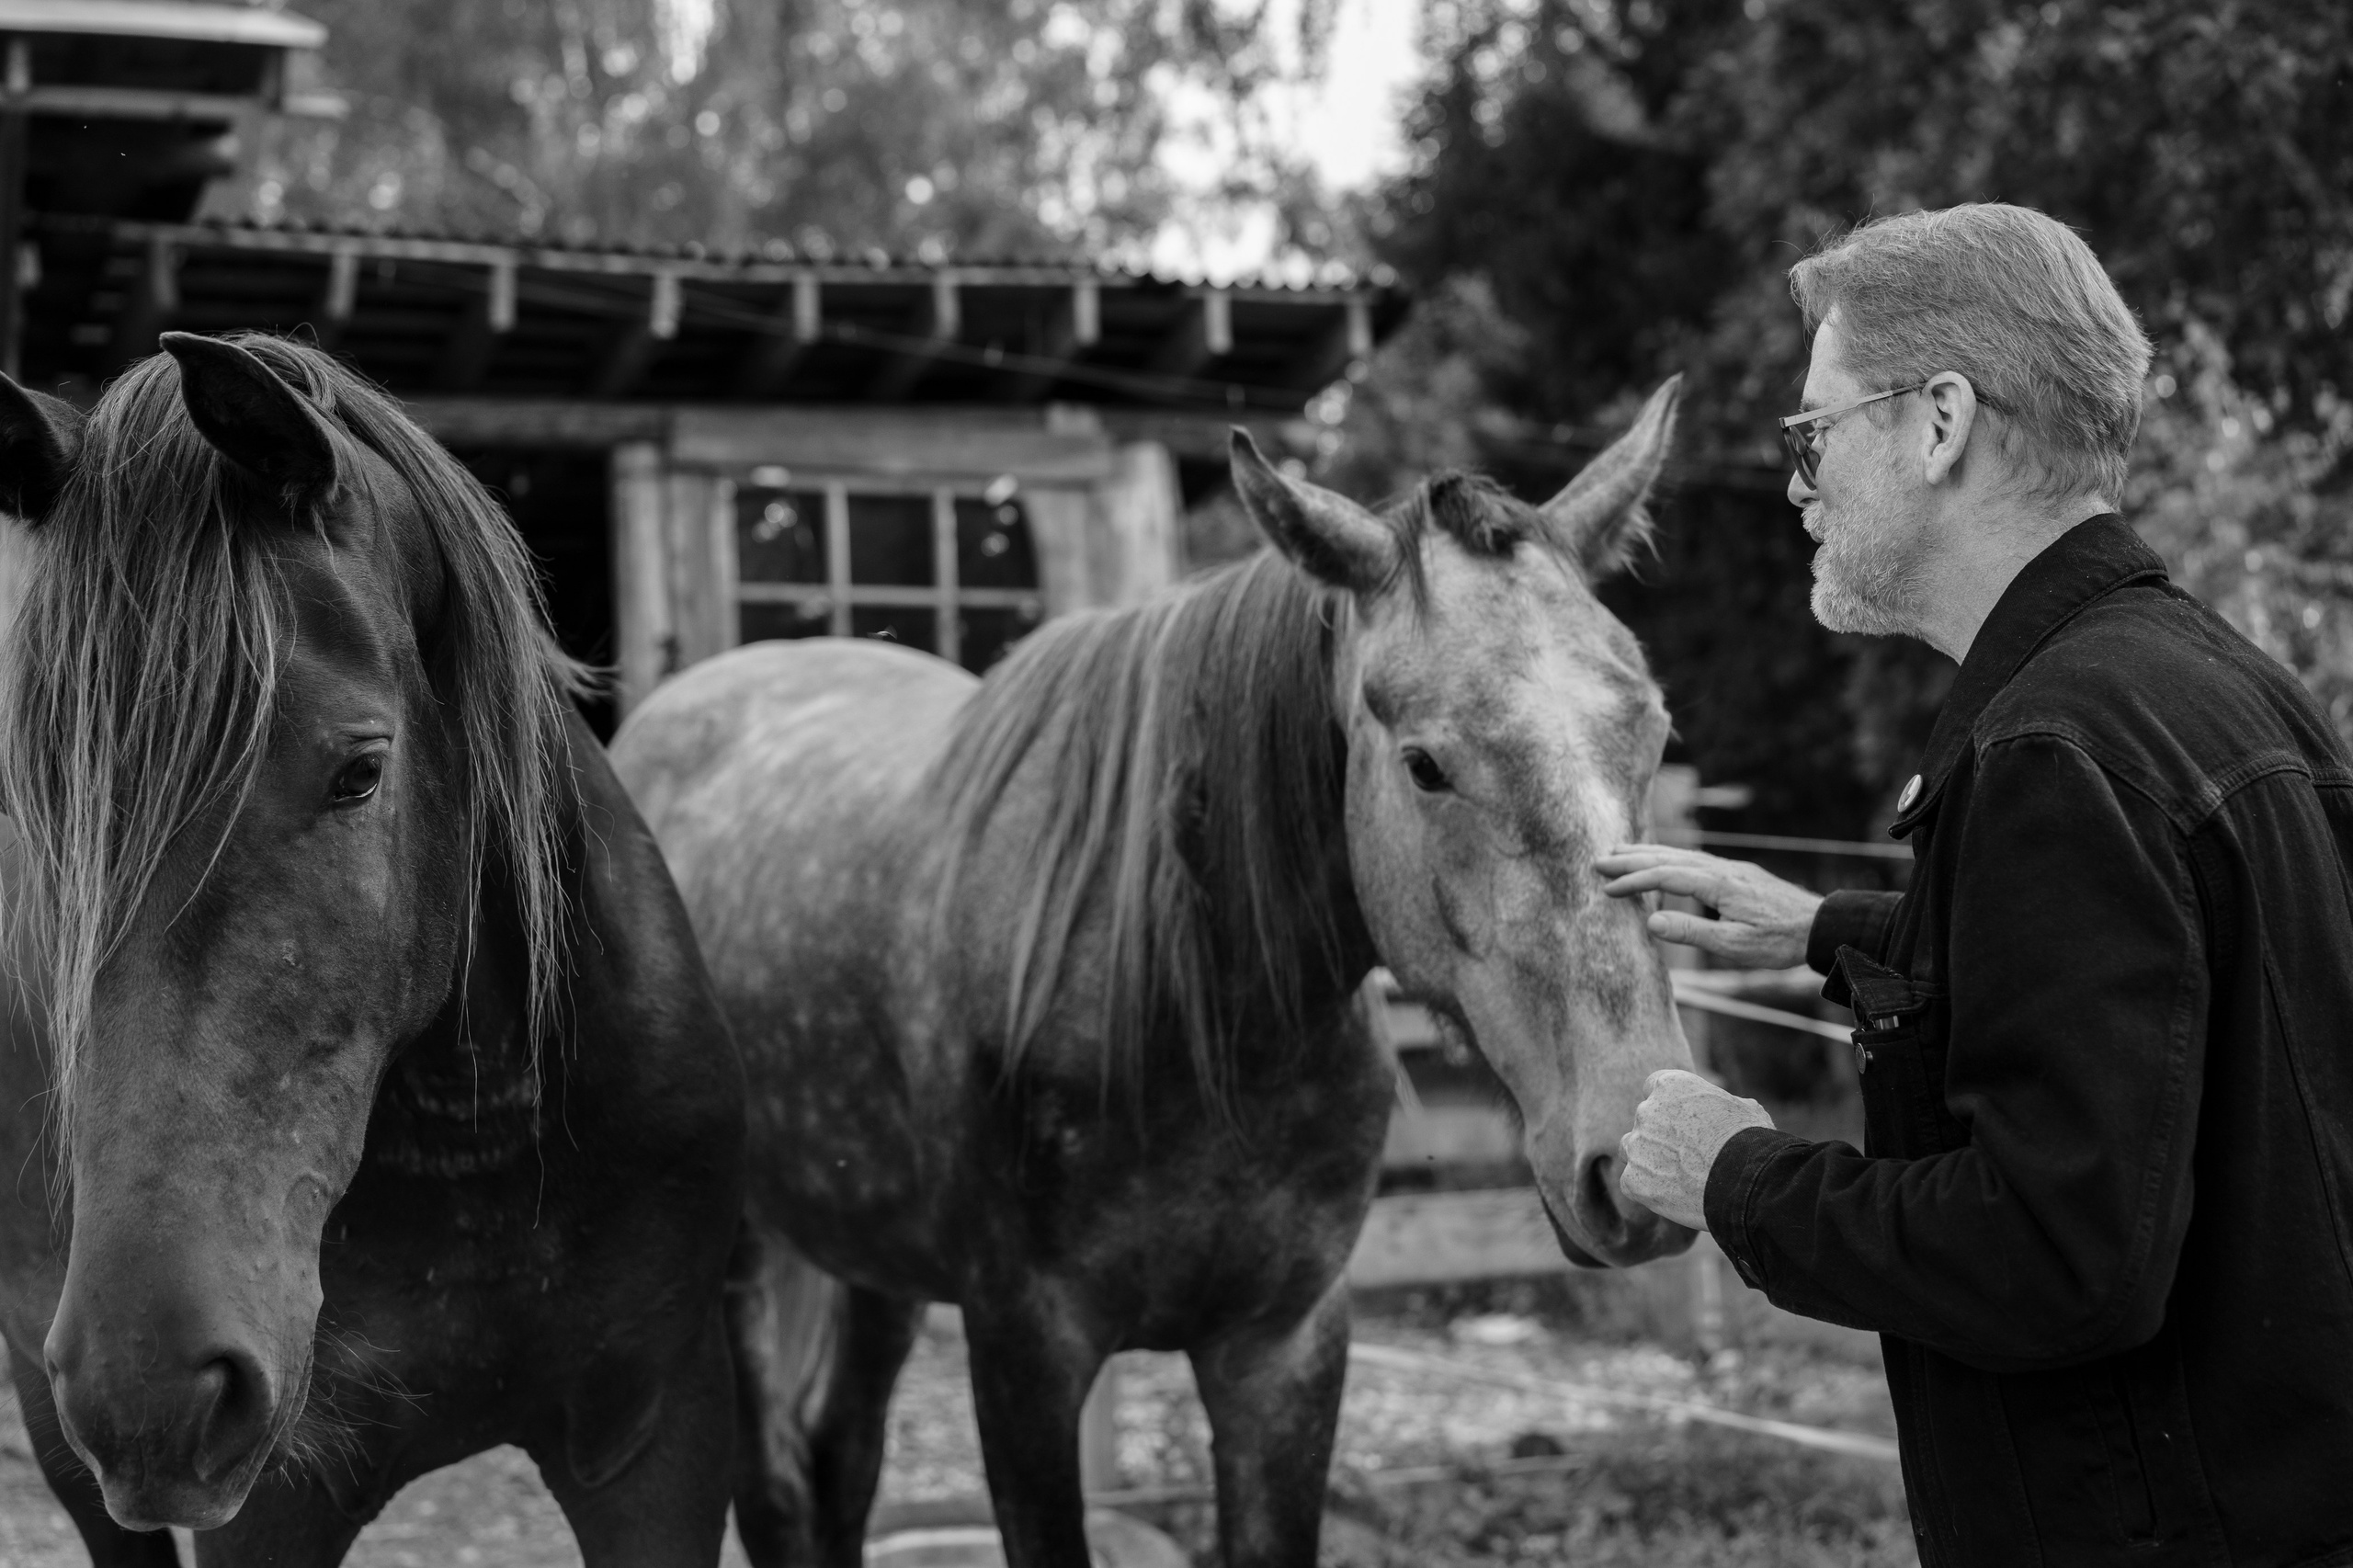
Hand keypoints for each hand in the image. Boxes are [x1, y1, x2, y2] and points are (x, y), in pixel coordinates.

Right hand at [1595, 845, 1823, 969]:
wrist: (1821, 926)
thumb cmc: (1779, 941)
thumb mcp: (1734, 946)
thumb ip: (1691, 932)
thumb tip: (1649, 922)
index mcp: (1718, 884)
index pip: (1666, 877)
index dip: (1634, 881)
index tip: (1607, 888)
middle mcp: (1722, 869)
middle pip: (1668, 857)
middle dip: (1631, 858)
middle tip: (1598, 860)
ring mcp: (1730, 869)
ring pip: (1681, 854)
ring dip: (1648, 852)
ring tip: (1620, 851)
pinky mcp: (1738, 874)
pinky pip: (1694, 858)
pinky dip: (1670, 857)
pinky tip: (1664, 861)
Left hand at [1618, 1069, 1774, 1231]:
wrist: (1746, 1182)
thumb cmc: (1752, 1142)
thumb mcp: (1745, 1109)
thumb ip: (1724, 1104)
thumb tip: (1731, 1109)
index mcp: (1671, 1085)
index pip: (1654, 1088)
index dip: (1668, 1106)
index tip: (1681, 1121)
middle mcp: (1647, 1111)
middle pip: (1644, 1121)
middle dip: (1659, 1135)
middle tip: (1686, 1155)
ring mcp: (1637, 1146)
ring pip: (1632, 1151)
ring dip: (1648, 1161)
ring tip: (1679, 1177)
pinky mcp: (1633, 1180)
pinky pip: (1633, 1184)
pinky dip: (1649, 1190)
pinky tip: (1675, 1196)